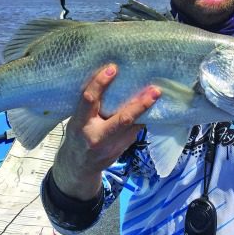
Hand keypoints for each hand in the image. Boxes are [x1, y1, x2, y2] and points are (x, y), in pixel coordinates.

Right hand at [51, 63, 160, 199]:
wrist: (79, 166)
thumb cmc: (78, 134)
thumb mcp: (77, 119)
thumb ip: (91, 106)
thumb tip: (113, 81)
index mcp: (80, 123)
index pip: (89, 100)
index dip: (100, 83)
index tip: (113, 68)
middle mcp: (97, 136)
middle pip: (123, 119)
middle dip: (140, 105)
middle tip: (155, 91)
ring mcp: (111, 146)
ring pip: (134, 126)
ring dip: (146, 110)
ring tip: (156, 94)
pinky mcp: (122, 151)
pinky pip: (135, 131)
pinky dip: (142, 118)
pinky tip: (150, 107)